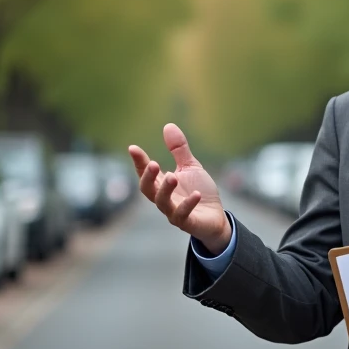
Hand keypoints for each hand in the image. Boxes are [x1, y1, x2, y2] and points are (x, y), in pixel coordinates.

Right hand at [128, 124, 230, 252]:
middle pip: (148, 190)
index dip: (139, 162)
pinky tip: (196, 194)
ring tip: (172, 177)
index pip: (146, 173)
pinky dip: (188, 204)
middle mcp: (164, 199)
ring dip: (166, 190)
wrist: (215, 216)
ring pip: (162, 203)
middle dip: (148, 177)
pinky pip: (183, 215)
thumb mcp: (190, 167)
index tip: (133, 148)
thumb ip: (179, 150)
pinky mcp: (187, 222)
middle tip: (153, 164)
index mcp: (162, 184)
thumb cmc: (199, 191)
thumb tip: (168, 125)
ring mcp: (174, 212)